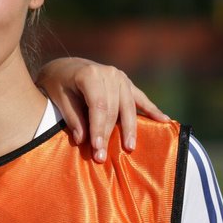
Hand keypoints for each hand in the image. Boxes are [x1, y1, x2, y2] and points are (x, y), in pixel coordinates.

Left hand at [36, 57, 168, 162]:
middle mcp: (109, 74)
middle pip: (113, 110)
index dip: (98, 129)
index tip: (96, 148)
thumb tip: (83, 140)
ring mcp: (120, 77)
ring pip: (128, 107)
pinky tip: (165, 120)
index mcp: (90, 75)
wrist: (64, 65)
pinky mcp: (126, 82)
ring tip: (130, 147)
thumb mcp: (58, 98)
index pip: (98, 107)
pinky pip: (140, 98)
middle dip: (109, 135)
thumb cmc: (57, 82)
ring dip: (130, 129)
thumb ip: (72, 117)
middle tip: (102, 157)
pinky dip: (152, 110)